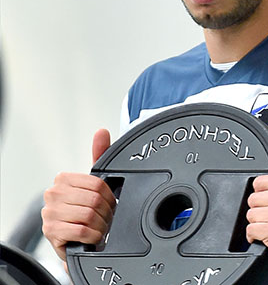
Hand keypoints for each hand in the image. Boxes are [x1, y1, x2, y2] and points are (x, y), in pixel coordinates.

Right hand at [42, 129, 115, 261]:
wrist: (76, 243)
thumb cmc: (85, 210)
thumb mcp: (93, 184)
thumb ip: (99, 155)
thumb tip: (101, 132)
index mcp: (63, 179)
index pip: (97, 184)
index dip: (109, 197)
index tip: (108, 203)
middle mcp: (53, 194)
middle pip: (94, 200)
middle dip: (106, 212)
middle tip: (104, 218)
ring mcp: (50, 213)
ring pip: (89, 216)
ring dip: (100, 225)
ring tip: (98, 227)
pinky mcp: (51, 232)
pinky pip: (82, 231)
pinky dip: (93, 236)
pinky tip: (92, 237)